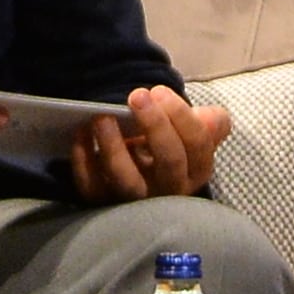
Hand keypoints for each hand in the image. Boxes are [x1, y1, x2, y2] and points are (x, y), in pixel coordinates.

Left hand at [69, 86, 229, 202]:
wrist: (141, 174)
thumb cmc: (169, 147)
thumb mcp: (196, 133)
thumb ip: (210, 123)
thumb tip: (213, 119)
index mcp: (197, 170)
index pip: (197, 145)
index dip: (180, 116)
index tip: (160, 91)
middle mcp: (170, 189)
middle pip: (169, 160)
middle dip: (155, 125)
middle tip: (137, 96)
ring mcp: (135, 199)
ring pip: (127, 180)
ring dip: (113, 146)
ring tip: (102, 117)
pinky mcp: (103, 202)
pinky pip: (92, 185)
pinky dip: (83, 160)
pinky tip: (81, 133)